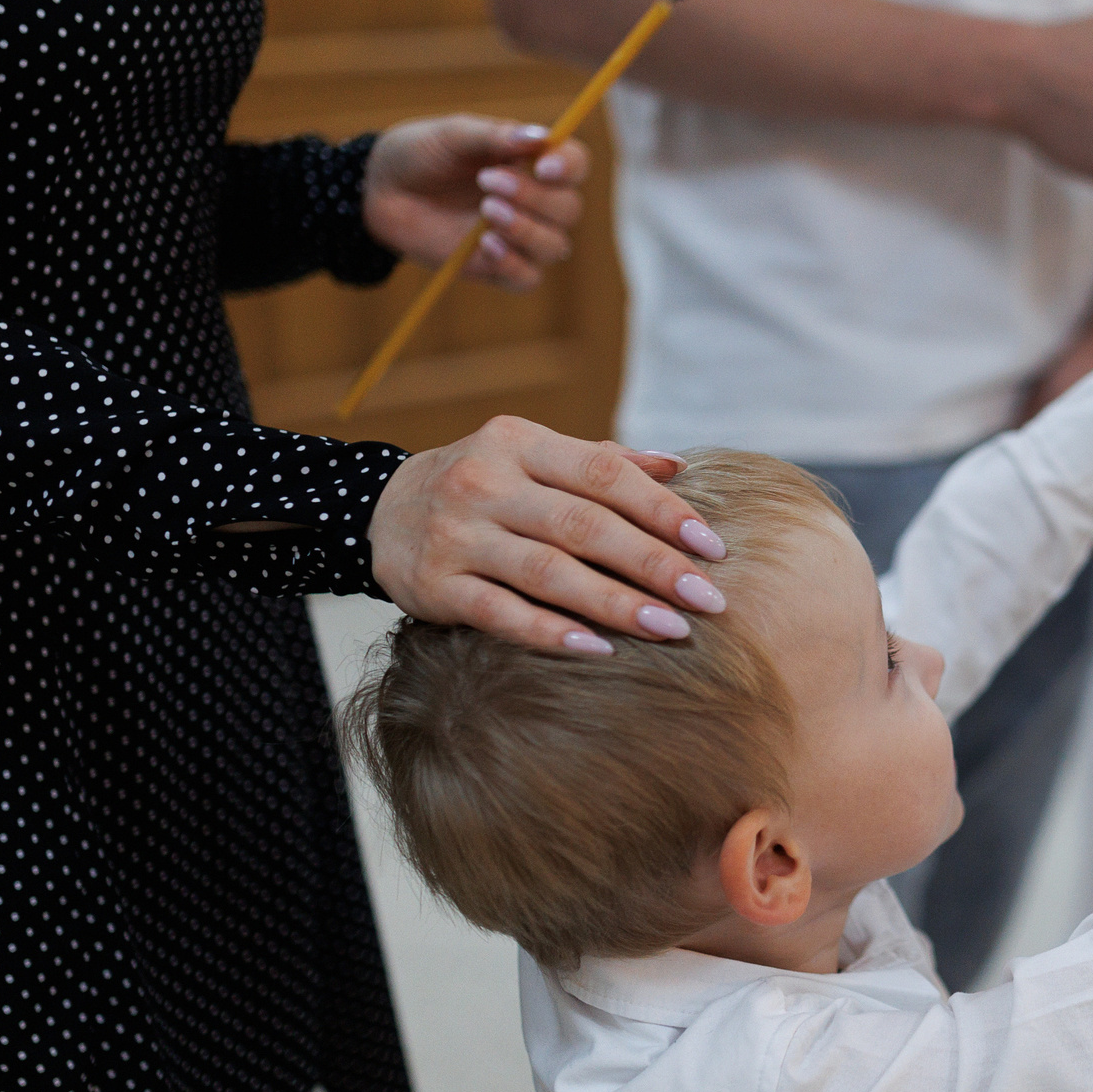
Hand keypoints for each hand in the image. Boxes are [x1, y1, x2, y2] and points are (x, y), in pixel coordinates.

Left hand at [363, 115, 591, 289]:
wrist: (380, 191)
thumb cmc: (420, 154)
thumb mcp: (453, 135)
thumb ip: (496, 136)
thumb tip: (543, 137)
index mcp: (531, 161)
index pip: (575, 164)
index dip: (570, 167)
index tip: (544, 166)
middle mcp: (535, 201)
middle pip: (568, 209)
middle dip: (536, 198)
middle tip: (488, 182)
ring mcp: (519, 237)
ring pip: (555, 246)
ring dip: (526, 230)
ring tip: (485, 212)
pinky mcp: (497, 269)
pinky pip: (527, 278)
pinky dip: (513, 264)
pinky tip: (485, 244)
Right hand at [369, 420, 730, 657]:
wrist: (380, 510)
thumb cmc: (484, 486)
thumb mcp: (531, 456)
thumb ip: (600, 462)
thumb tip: (678, 468)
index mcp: (519, 442)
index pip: (604, 474)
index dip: (663, 511)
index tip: (712, 547)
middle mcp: (485, 482)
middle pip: (584, 525)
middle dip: (653, 564)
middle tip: (707, 598)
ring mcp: (456, 534)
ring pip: (548, 571)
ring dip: (614, 603)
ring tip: (669, 628)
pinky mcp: (434, 585)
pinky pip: (500, 612)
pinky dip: (550, 632)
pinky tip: (597, 649)